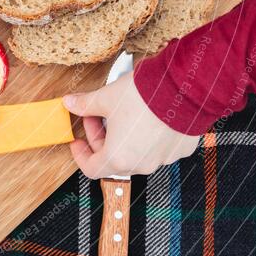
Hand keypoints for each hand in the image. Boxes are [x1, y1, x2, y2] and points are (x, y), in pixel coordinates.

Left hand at [63, 73, 199, 177]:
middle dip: (101, 138)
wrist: (185, 87)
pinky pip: (159, 147)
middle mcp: (142, 164)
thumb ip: (85, 104)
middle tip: (96, 116)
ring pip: (137, 154)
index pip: (91, 168)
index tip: (77, 141)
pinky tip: (147, 115)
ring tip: (121, 113)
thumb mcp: (106, 98)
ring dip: (124, 138)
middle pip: (114, 159)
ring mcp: (164, 158)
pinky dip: (148, 136)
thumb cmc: (143, 96)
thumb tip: (70, 103)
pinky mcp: (181, 148)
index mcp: (119, 158)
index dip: (81, 154)